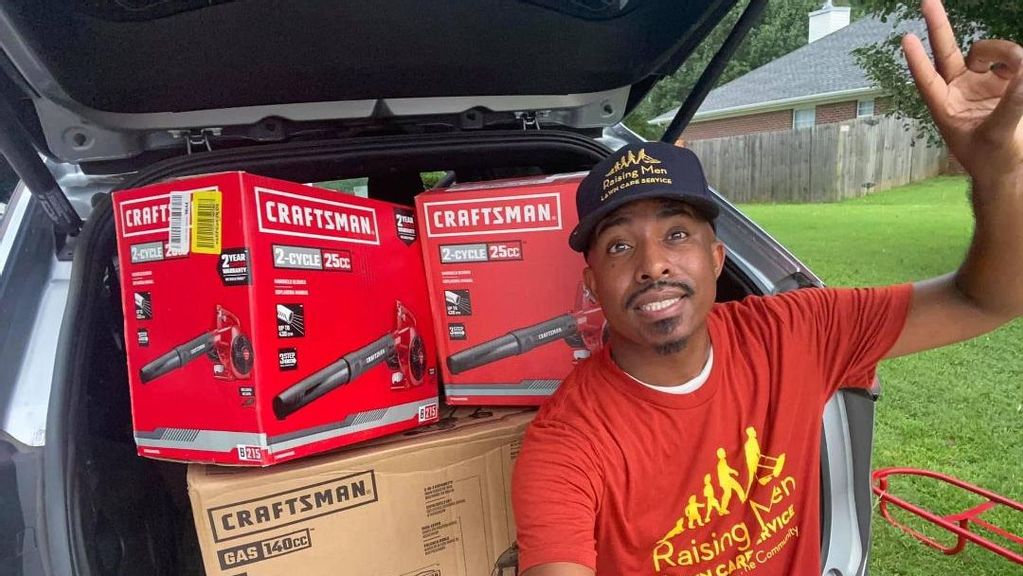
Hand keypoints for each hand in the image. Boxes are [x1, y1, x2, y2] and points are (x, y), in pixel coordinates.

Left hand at [903, 0, 1022, 188]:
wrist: (1010, 169)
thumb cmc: (993, 160)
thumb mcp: (998, 135)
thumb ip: (1011, 105)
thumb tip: (1021, 74)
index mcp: (945, 107)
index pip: (928, 79)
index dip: (918, 60)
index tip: (906, 39)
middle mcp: (959, 90)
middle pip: (946, 51)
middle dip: (938, 25)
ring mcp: (980, 83)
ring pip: (987, 52)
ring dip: (1004, 55)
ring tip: (1021, 73)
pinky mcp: (1004, 81)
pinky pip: (1010, 59)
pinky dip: (1017, 62)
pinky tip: (1021, 75)